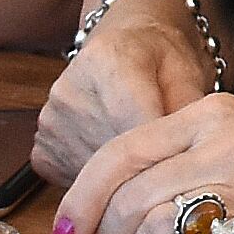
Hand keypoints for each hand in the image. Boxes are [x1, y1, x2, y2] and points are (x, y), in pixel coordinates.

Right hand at [35, 0, 217, 184]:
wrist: (123, 46)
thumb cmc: (159, 58)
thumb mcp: (186, 71)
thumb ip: (190, 110)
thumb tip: (191, 156)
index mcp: (108, 60)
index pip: (137, 128)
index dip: (167, 156)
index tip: (186, 173)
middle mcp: (69, 90)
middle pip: (114, 158)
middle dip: (149, 172)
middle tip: (173, 173)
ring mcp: (50, 123)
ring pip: (96, 179)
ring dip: (126, 183)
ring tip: (148, 164)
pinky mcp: (42, 151)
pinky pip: (77, 186)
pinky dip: (102, 186)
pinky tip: (120, 164)